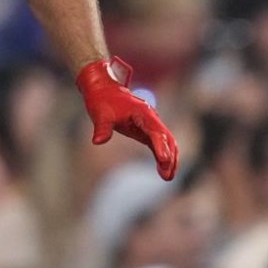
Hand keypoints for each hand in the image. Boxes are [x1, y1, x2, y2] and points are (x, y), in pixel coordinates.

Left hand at [76, 57, 178, 179]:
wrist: (103, 90)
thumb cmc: (102, 101)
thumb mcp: (100, 114)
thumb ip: (102, 128)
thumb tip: (97, 141)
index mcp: (142, 112)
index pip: (155, 131)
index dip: (161, 146)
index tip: (164, 160)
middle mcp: (150, 118)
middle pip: (166, 138)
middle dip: (169, 156)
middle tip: (167, 176)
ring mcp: (150, 124)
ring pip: (166, 141)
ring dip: (170, 158)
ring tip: (168, 177)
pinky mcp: (146, 130)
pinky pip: (159, 143)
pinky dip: (163, 155)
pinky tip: (163, 170)